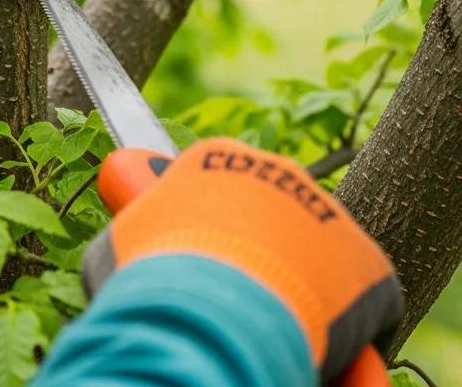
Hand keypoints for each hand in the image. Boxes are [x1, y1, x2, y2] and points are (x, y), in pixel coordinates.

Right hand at [83, 139, 401, 382]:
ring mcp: (324, 212)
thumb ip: (137, 223)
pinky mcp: (367, 263)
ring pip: (310, 249)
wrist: (214, 315)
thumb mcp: (124, 238)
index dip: (200, 224)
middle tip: (230, 291)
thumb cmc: (157, 274)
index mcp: (212, 156)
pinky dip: (334, 317)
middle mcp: (273, 167)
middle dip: (251, 246)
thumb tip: (127, 221)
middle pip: (264, 208)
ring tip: (265, 320)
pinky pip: (354, 292)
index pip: (209, 180)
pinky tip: (304, 337)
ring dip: (293, 278)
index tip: (193, 253)